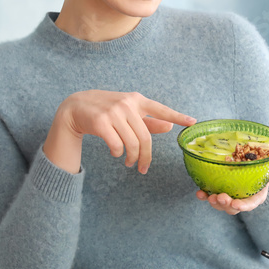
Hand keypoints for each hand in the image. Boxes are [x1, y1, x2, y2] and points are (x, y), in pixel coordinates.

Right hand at [45, 90, 195, 173]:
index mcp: (137, 100)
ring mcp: (114, 112)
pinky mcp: (101, 122)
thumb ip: (148, 121)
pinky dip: (118, 153)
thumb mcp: (127, 112)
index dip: (177, 116)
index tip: (192, 122)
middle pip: (145, 138)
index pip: (161, 109)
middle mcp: (127, 104)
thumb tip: (169, 127)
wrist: (75, 107)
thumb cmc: (105, 110)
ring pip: (132, 144)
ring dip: (131, 158)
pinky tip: (114, 152)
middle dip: (146, 157)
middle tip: (142, 168)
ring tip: (129, 162)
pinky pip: (117, 146)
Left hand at [196, 156, 268, 214]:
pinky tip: (200, 192)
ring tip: (208, 196)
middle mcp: (242, 197)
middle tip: (219, 197)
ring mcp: (230, 193)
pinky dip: (204, 196)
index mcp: (256, 194)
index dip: (242, 206)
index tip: (235, 204)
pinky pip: (210, 195)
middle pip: (233, 207)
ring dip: (214, 202)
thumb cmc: (267, 160)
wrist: (254, 153)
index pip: (250, 204)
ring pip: (221, 204)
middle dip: (225, 205)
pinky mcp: (219, 187)